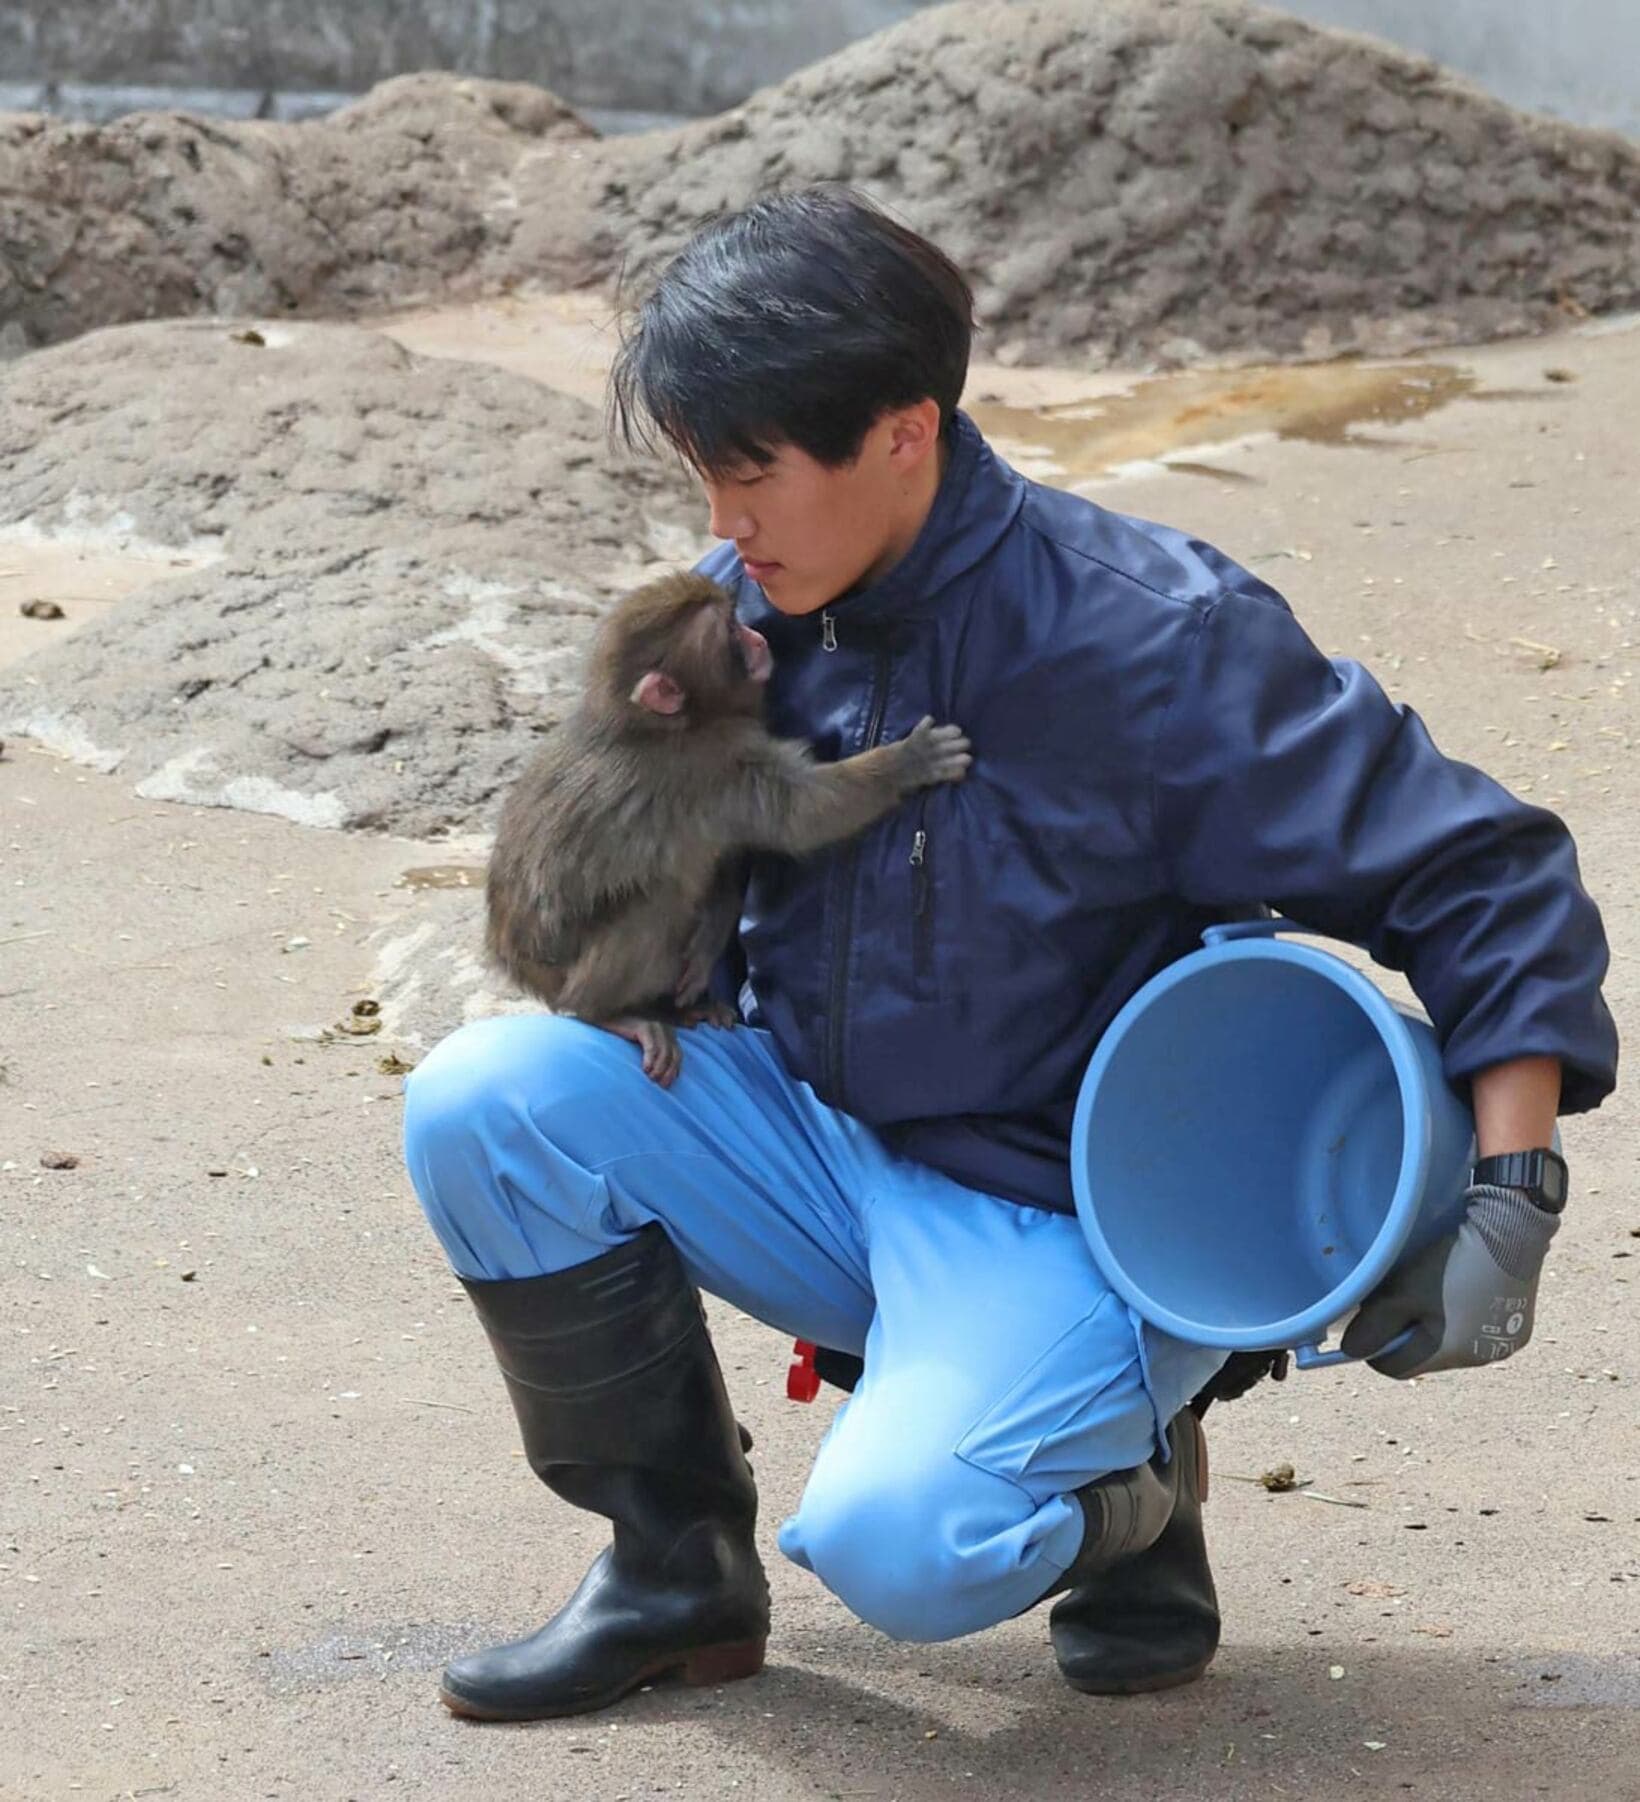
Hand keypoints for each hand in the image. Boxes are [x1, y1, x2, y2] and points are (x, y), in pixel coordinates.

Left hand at [1340, 1183, 1560, 1377]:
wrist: (1510, 1229)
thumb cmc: (1451, 1263)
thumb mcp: (1402, 1293)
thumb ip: (1373, 1326)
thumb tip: (1352, 1350)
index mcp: (1453, 1354)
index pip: (1398, 1367)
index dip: (1375, 1347)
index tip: (1368, 1321)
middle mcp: (1482, 1356)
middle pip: (1426, 1355)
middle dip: (1405, 1332)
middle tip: (1398, 1296)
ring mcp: (1504, 1340)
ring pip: (1451, 1341)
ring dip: (1434, 1323)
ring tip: (1429, 1287)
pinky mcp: (1518, 1322)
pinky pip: (1476, 1327)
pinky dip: (1460, 1314)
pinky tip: (1458, 1286)